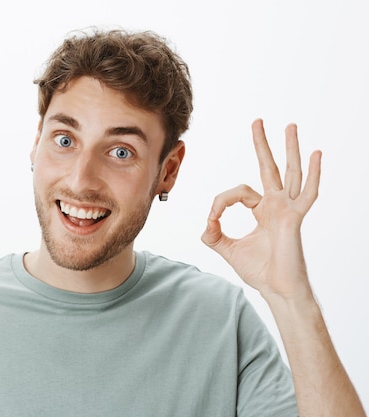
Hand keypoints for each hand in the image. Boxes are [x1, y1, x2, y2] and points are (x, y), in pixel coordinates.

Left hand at [201, 119, 321, 300]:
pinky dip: (313, 174)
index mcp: (262, 211)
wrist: (276, 289)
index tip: (211, 219)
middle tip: (257, 121)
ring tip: (290, 126)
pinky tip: (315, 153)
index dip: (221, 202)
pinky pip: (307, 193)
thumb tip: (206, 222)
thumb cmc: (260, 271)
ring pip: (289, 172)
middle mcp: (276, 206)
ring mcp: (287, 210)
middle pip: (268, 168)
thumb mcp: (227, 249)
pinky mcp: (294, 218)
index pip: (238, 192)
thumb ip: (214, 234)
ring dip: (289, 148)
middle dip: (262, 145)